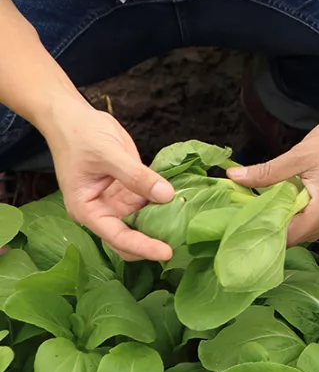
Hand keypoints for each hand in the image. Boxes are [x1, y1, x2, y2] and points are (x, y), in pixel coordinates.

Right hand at [43, 102, 174, 260]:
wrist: (75, 118)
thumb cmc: (81, 136)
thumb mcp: (109, 154)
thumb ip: (136, 176)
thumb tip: (167, 195)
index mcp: (88, 210)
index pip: (117, 237)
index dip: (142, 247)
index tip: (166, 253)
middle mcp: (104, 210)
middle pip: (131, 236)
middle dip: (154, 241)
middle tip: (184, 242)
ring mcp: (119, 200)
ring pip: (144, 220)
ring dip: (164, 223)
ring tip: (190, 226)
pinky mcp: (131, 189)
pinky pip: (151, 200)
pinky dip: (166, 202)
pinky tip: (186, 203)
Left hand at [226, 103, 318, 244]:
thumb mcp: (301, 154)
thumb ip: (267, 171)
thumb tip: (233, 177)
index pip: (289, 236)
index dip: (264, 230)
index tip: (242, 219)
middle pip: (300, 235)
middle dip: (275, 224)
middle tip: (249, 208)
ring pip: (311, 225)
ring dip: (291, 216)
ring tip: (268, 198)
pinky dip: (306, 209)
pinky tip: (293, 191)